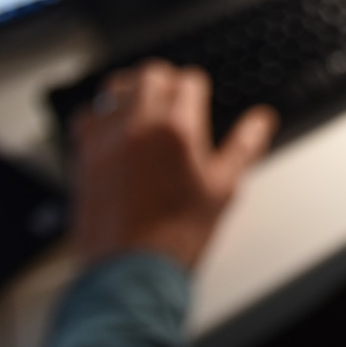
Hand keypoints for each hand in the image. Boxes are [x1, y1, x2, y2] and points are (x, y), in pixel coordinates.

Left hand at [71, 59, 277, 269]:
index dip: (198, 90)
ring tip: (144, 109)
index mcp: (177, 129)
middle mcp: (138, 126)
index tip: (200, 102)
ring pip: (116, 88)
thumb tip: (261, 121)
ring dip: (133, 91)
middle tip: (175, 101)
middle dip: (166, 82)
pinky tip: (114, 132)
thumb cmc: (177, 234)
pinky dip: (101, 115)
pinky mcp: (84, 155)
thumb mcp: (223, 189)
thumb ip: (244, 147)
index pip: (188, 81)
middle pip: (150, 75)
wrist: (131, 271)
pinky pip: (88, 115)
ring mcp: (106, 139)